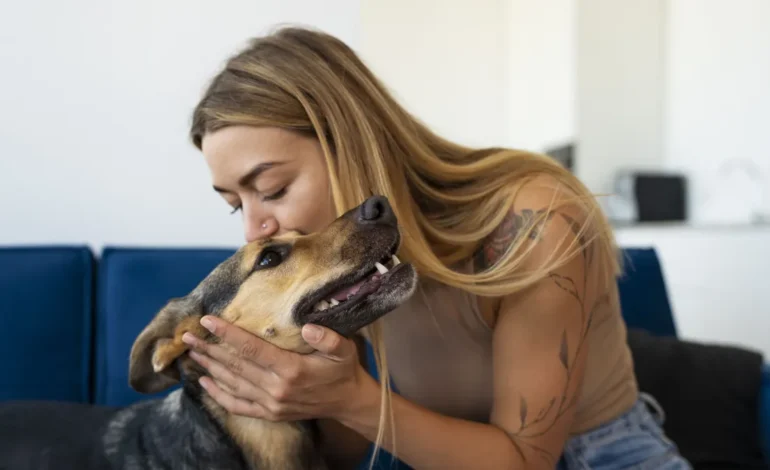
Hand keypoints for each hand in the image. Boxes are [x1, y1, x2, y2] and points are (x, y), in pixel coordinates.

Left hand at [182, 316, 375, 422]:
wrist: (347, 401)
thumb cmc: (343, 370)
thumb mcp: (344, 349)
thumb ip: (327, 338)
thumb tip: (307, 327)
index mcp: (291, 370)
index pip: (252, 349)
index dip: (228, 334)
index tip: (208, 320)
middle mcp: (276, 388)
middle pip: (235, 366)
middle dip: (209, 348)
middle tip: (187, 335)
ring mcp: (270, 403)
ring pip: (232, 383)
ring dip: (209, 368)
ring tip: (192, 353)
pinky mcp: (269, 413)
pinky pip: (237, 405)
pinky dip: (218, 395)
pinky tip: (204, 383)